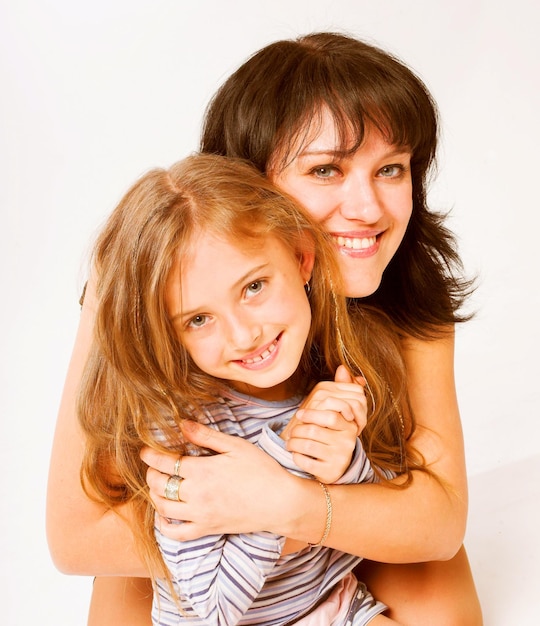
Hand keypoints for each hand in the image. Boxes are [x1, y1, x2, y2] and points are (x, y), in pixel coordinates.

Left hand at [141, 422, 295, 540]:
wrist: (280, 502)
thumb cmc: (262, 470)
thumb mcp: (236, 445)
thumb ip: (206, 436)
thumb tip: (182, 424)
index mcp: (202, 471)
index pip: (166, 463)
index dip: (151, 456)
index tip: (145, 451)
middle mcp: (196, 494)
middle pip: (160, 484)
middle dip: (151, 474)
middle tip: (152, 466)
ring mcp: (200, 514)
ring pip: (164, 508)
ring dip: (154, 496)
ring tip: (157, 486)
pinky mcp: (207, 529)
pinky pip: (178, 533)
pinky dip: (165, 526)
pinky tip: (165, 515)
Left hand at [281, 365, 366, 482]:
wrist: (334, 467)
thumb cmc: (331, 435)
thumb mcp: (336, 414)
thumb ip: (339, 390)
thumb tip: (342, 367)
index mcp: (349, 427)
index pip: (330, 416)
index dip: (312, 414)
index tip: (299, 414)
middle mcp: (347, 443)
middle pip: (315, 430)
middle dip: (298, 429)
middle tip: (291, 430)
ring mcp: (339, 459)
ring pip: (307, 445)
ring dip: (293, 443)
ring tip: (289, 441)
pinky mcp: (329, 472)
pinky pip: (305, 461)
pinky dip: (296, 457)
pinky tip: (295, 454)